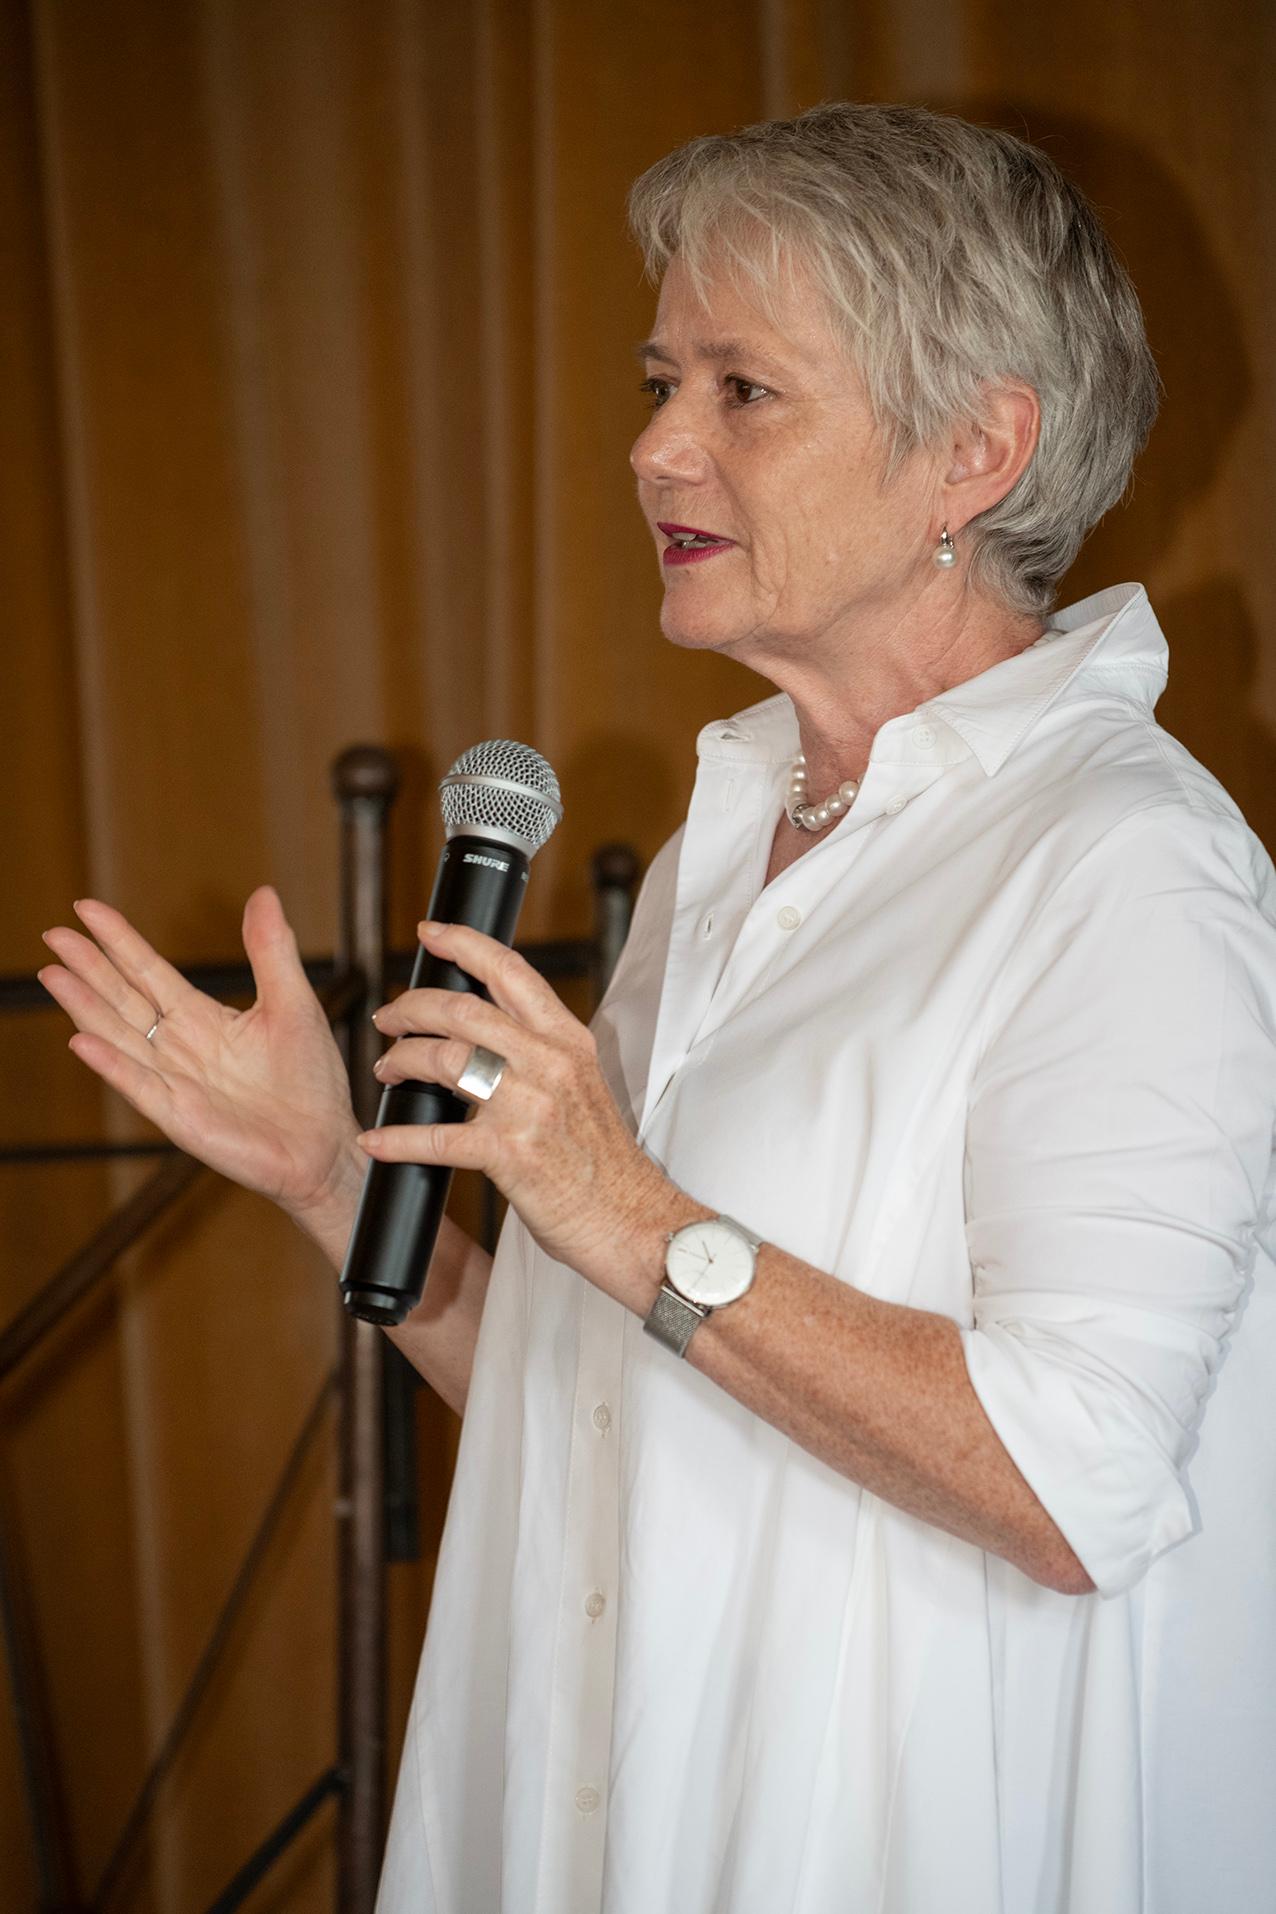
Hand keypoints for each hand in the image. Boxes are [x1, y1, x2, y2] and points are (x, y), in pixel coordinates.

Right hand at [39, 888, 364, 1230]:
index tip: (86, 908)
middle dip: (88, 967)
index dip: (119, 941)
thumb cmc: (311, 1081)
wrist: (325, 1145)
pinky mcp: (181, 1116)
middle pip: (123, 999)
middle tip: (53, 935)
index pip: (149, 972)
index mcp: (203, 1018)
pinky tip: (82, 1040)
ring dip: (85, 1007)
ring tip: (53, 974)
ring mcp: (175, 1081)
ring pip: (120, 1037)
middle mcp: (180, 1047)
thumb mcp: (294, 1003)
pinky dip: (111, 1064)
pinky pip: (140, 1086)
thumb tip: (263, 893)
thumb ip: (271, 951)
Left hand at [364, 921, 674, 1306]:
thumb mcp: (582, 1085)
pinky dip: (397, 1139)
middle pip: (463, 1009)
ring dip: (401, 1060)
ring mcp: (530, 1106)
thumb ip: (541, 1053)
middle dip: (411, 1007)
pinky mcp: (510, 1154)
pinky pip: (437, 1137)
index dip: (463, 943)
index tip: (429, 933)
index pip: (510, 971)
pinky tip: (376, 1142)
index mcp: (568, 1040)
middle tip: (388, 1016)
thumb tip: (486, 1032)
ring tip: (386, 1069)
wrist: (633, 1221)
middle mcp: (550, 1063)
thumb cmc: (603, 1162)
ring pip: (445, 1059)